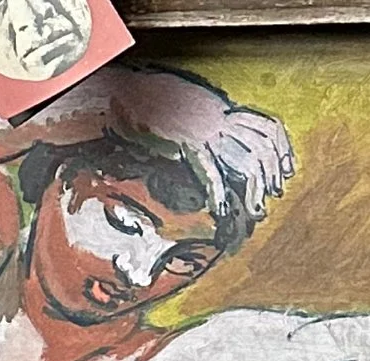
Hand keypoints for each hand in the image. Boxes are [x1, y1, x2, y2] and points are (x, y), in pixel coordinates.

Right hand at [109, 78, 290, 223]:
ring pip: (243, 160)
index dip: (282, 149)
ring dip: (252, 189)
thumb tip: (205, 147)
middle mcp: (220, 118)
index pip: (267, 128)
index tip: (287, 168)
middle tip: (274, 194)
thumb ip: (200, 126)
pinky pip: (210, 170)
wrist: (132, 91)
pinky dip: (217, 192)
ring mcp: (205, 130)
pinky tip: (221, 209)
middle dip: (271, 173)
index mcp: (223, 109)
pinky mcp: (187, 143)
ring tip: (255, 209)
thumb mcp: (184, 111)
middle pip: (260, 146)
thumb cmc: (152, 103)